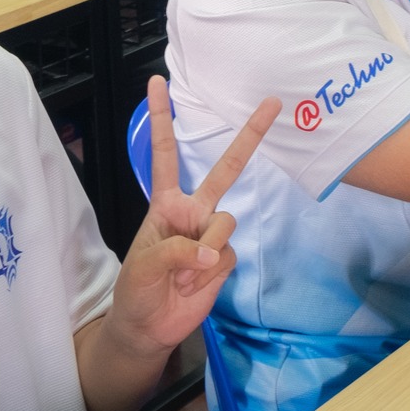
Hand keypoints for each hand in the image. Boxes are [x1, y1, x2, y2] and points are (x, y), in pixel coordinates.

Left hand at [104, 77, 278, 357]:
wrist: (149, 328)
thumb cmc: (136, 289)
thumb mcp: (144, 265)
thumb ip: (176, 249)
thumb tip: (208, 251)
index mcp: (166, 203)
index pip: (165, 154)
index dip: (161, 118)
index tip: (157, 82)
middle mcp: (193, 211)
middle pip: (226, 168)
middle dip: (250, 136)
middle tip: (273, 103)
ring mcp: (211, 234)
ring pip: (226, 223)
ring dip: (205, 251)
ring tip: (183, 274)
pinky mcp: (225, 258)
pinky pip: (230, 253)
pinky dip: (212, 272)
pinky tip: (195, 283)